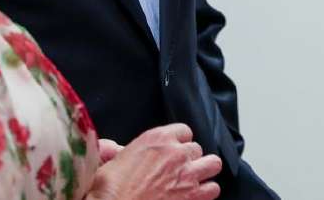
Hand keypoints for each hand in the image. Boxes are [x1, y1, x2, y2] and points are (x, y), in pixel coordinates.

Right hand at [84, 124, 221, 199]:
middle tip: (179, 170)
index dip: (178, 142)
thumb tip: (115, 149)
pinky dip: (206, 193)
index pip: (184, 131)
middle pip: (197, 148)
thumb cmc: (110, 190)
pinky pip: (213, 189)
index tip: (173, 151)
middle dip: (190, 159)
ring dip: (204, 172)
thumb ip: (119, 150)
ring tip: (193, 181)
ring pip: (213, 164)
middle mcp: (176, 153)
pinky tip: (195, 196)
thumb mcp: (111, 161)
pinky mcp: (194, 197)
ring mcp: (188, 175)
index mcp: (158, 138)